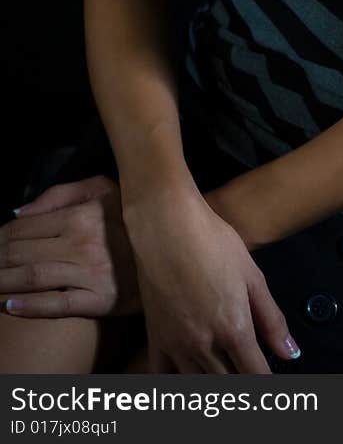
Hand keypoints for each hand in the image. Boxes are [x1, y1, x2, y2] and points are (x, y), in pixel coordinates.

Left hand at [0, 176, 141, 317]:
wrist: (173, 248)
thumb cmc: (132, 215)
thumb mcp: (103, 188)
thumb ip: (60, 194)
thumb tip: (18, 212)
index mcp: (80, 215)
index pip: (24, 227)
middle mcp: (81, 243)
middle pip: (22, 252)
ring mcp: (90, 274)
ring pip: (32, 277)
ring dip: (2, 282)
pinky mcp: (99, 301)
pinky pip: (57, 306)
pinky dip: (29, 306)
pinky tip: (9, 306)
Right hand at [122, 185, 299, 372]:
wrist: (167, 225)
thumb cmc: (214, 242)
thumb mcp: (252, 275)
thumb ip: (271, 319)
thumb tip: (290, 353)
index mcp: (234, 328)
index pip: (255, 376)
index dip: (266, 385)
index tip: (271, 385)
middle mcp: (204, 344)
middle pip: (228, 383)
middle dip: (242, 383)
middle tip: (249, 374)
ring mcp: (176, 344)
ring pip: (199, 383)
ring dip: (216, 382)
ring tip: (225, 374)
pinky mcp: (155, 337)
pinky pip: (163, 377)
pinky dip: (178, 383)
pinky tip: (189, 377)